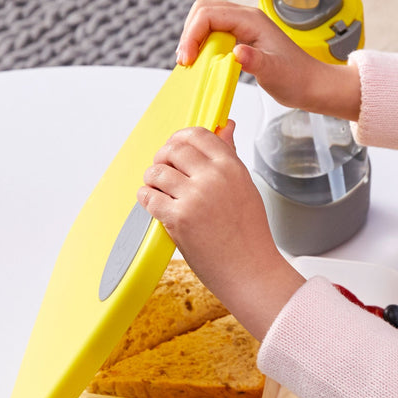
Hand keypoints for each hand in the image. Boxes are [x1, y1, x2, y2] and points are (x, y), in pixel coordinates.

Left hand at [138, 121, 303, 338]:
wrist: (250, 271)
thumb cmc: (250, 235)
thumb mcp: (245, 187)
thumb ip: (229, 156)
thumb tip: (226, 127)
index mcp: (232, 168)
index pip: (199, 135)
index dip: (181, 139)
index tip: (177, 149)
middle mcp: (214, 178)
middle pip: (174, 149)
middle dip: (163, 158)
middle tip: (164, 171)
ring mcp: (195, 197)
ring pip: (157, 172)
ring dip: (152, 180)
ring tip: (160, 191)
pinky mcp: (178, 218)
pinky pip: (148, 196)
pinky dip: (146, 198)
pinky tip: (156, 205)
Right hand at [177, 0, 360, 121]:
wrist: (312, 85)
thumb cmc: (297, 79)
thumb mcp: (275, 73)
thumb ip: (256, 62)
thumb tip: (237, 52)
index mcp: (252, 20)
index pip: (209, 15)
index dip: (192, 34)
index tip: (188, 60)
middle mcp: (246, 17)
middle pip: (203, 11)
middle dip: (189, 33)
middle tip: (186, 61)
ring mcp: (244, 26)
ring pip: (207, 20)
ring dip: (194, 37)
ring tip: (191, 62)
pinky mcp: (243, 37)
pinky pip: (215, 32)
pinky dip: (203, 43)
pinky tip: (203, 61)